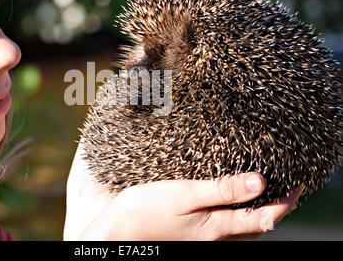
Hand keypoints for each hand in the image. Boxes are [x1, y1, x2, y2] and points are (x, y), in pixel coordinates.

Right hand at [64, 140, 301, 240]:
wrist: (116, 233)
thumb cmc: (145, 213)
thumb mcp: (185, 197)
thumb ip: (222, 191)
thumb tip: (260, 183)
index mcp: (218, 228)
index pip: (265, 216)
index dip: (286, 201)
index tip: (301, 181)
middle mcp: (215, 236)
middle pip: (258, 224)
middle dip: (277, 205)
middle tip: (288, 182)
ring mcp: (203, 236)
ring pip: (242, 225)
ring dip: (258, 206)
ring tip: (264, 185)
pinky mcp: (192, 232)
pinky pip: (225, 222)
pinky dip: (237, 208)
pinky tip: (229, 194)